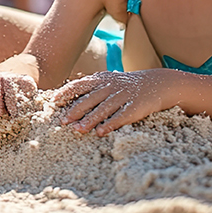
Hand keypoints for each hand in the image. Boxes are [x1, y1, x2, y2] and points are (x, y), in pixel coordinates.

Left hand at [52, 70, 174, 135]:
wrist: (157, 83)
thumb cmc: (126, 86)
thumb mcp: (109, 81)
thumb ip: (91, 88)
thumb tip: (67, 98)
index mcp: (102, 79)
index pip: (80, 84)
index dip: (66, 92)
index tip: (54, 101)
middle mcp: (111, 86)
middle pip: (89, 99)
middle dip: (75, 110)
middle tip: (63, 122)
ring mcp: (123, 96)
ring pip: (103, 109)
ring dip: (90, 120)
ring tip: (78, 130)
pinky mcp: (135, 107)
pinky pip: (120, 116)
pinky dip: (110, 124)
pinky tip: (100, 132)